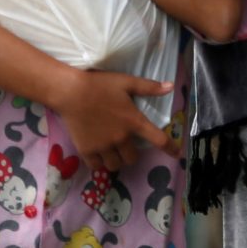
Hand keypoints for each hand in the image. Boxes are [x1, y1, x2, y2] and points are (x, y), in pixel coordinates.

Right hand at [54, 70, 175, 172]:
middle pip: (133, 158)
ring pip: (115, 165)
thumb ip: (148, 87)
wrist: (70, 92)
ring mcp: (103, 146)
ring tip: (110, 151)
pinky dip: (99, 163)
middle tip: (124, 145)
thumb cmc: (99, 85)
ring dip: (115, 160)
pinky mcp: (87, 150)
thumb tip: (170, 86)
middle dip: (131, 154)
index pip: (158, 139)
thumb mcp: (126, 82)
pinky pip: (97, 166)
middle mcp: (121, 137)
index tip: (176, 154)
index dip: (170, 148)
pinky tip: (97, 154)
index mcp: (134, 121)